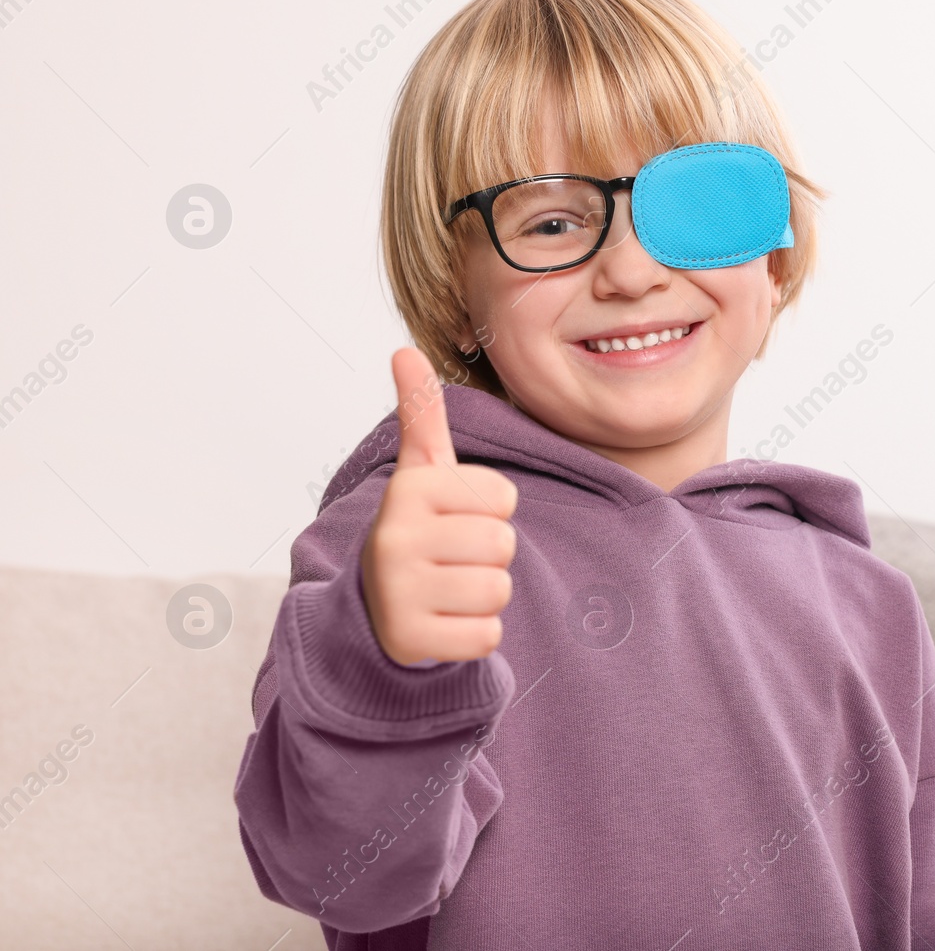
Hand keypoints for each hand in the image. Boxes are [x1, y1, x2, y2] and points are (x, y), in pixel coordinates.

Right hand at [359, 347, 517, 664]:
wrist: (373, 610)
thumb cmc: (418, 531)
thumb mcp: (421, 473)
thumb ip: (421, 415)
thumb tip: (405, 350)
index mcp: (408, 489)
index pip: (504, 497)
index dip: (491, 511)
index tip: (454, 518)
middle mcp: (395, 537)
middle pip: (503, 544)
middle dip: (489, 555)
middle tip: (452, 559)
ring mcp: (399, 591)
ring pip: (498, 590)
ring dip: (483, 595)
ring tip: (447, 588)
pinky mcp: (410, 640)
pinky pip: (487, 636)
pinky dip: (475, 634)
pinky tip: (443, 622)